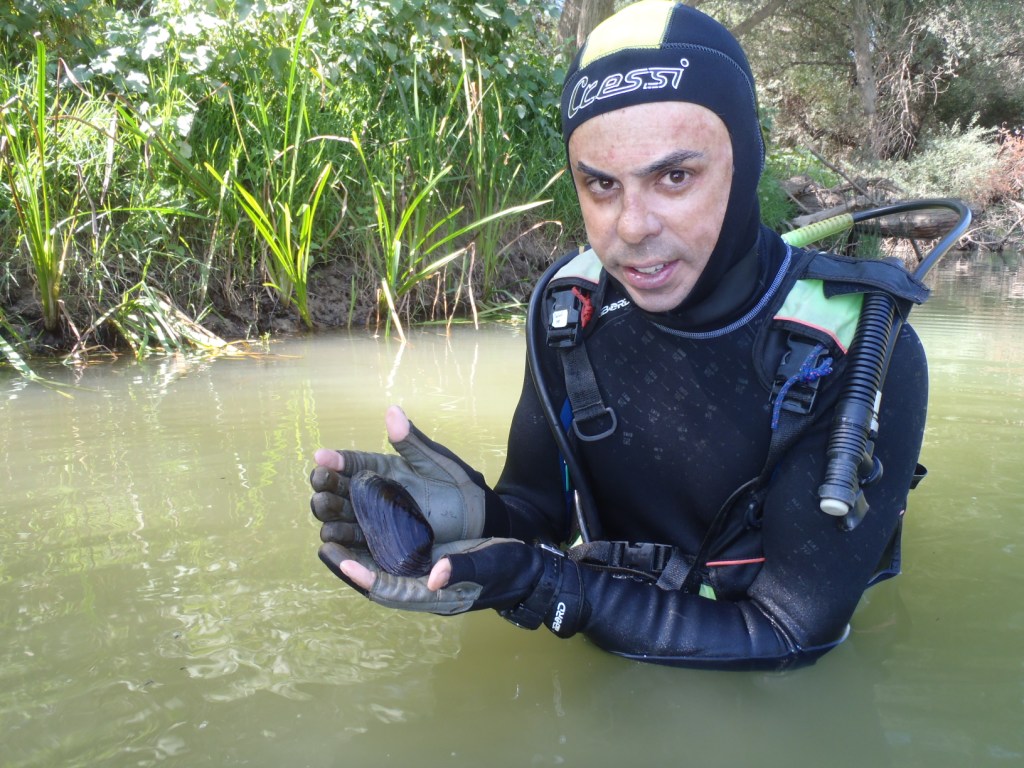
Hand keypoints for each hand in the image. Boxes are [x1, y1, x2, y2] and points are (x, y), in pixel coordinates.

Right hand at [310, 405, 495, 545]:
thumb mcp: (434, 461)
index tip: (321, 457)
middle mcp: (370, 496)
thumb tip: (392, 411)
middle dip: (326, 490)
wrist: (477, 518)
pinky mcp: (381, 547)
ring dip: (330, 518)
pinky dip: (342, 548)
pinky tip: (332, 548)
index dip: (336, 460)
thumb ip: (411, 441)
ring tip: (325, 514)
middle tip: (321, 488)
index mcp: (380, 470)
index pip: (352, 463)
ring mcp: (373, 522)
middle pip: (339, 493)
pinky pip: (357, 548)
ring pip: (342, 521)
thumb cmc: (456, 484)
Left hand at [318, 538, 588, 636]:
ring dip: (355, 551)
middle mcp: (418, 587)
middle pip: (375, 579)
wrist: (520, 568)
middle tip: (325, 544)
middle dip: (349, 564)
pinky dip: (372, 541)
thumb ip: (463, 570)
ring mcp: (418, 575)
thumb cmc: (506, 568)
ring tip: (330, 530)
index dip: (366, 578)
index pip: (391, 590)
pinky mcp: (422, 561)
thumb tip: (437, 576)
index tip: (344, 562)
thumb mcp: (489, 565)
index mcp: (432, 594)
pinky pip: (390, 553)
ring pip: (378, 565)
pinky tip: (358, 522)